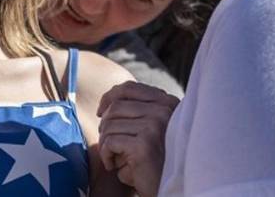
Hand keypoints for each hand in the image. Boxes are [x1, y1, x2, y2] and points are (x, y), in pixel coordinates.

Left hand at [97, 81, 178, 196]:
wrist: (174, 189)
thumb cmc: (160, 162)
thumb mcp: (154, 130)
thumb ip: (139, 111)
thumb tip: (108, 99)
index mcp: (168, 103)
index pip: (129, 88)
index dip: (109, 97)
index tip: (100, 112)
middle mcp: (164, 111)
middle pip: (115, 107)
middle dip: (105, 126)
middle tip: (108, 144)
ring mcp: (155, 126)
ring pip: (109, 125)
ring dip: (105, 144)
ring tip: (114, 158)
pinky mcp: (143, 144)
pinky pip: (109, 142)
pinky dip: (106, 155)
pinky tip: (113, 166)